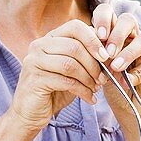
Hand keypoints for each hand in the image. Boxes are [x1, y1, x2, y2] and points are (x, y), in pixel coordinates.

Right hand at [9, 20, 103, 134]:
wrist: (31, 114)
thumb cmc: (55, 90)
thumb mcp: (73, 70)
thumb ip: (86, 57)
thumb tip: (109, 50)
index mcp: (49, 38)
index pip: (75, 27)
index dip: (93, 40)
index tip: (106, 56)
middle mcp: (39, 46)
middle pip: (74, 46)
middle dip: (94, 64)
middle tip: (103, 78)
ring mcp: (34, 62)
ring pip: (70, 64)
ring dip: (89, 78)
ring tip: (96, 88)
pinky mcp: (35, 79)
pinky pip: (66, 81)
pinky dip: (83, 91)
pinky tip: (90, 98)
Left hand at [92, 3, 140, 128]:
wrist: (128, 106)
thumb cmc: (112, 83)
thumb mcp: (98, 67)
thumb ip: (96, 54)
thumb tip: (90, 45)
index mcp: (114, 33)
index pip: (108, 12)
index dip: (103, 19)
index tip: (97, 36)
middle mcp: (133, 37)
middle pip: (128, 20)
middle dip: (117, 35)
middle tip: (107, 52)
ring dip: (127, 54)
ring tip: (115, 68)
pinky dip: (136, 75)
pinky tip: (126, 82)